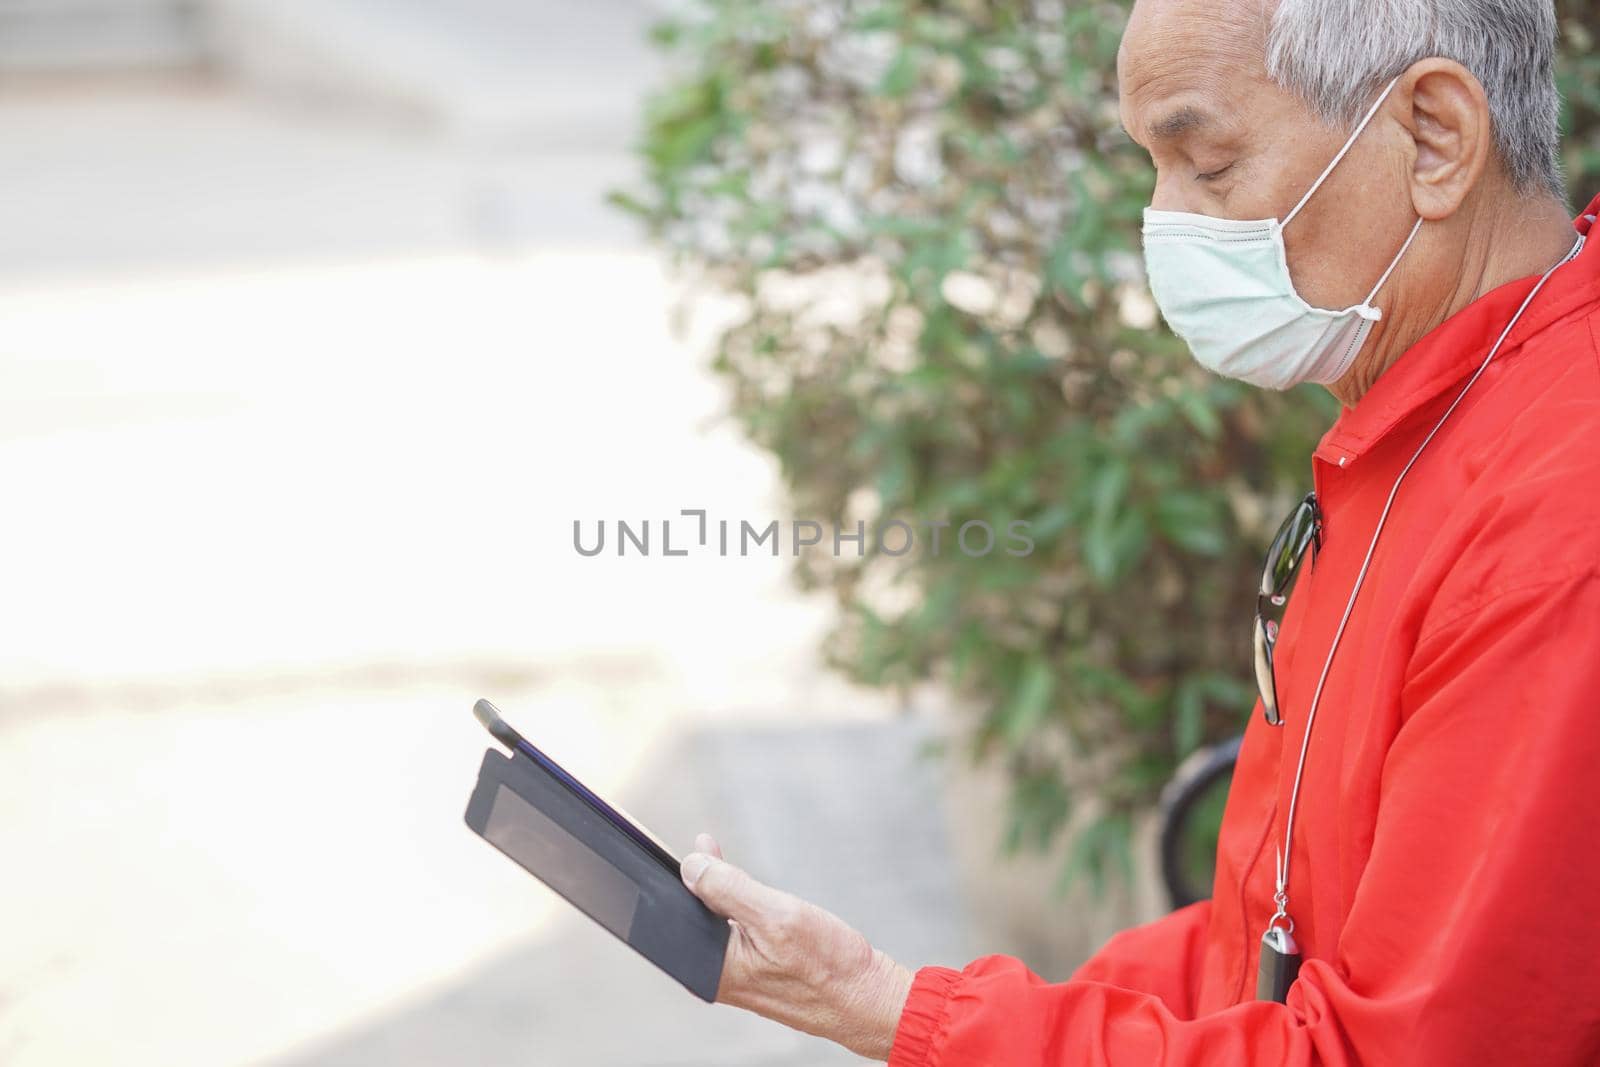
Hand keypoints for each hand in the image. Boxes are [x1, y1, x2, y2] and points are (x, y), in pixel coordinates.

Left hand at [680, 833, 914, 1061]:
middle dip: (701, 879)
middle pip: (697, 919)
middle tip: (706, 845)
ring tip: (715, 856)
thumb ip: (729, 889)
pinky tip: (747, 890)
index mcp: (714, 970)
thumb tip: (693, 867)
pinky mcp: (758, 972)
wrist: (870, 999)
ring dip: (721, 889)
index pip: (681, 916)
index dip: (686, 878)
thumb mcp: (777, 917)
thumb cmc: (831, 968)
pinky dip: (741, 906)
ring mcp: (741, 976)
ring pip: (718, 923)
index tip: (696, 849)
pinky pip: (738, 933)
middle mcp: (721, 977)